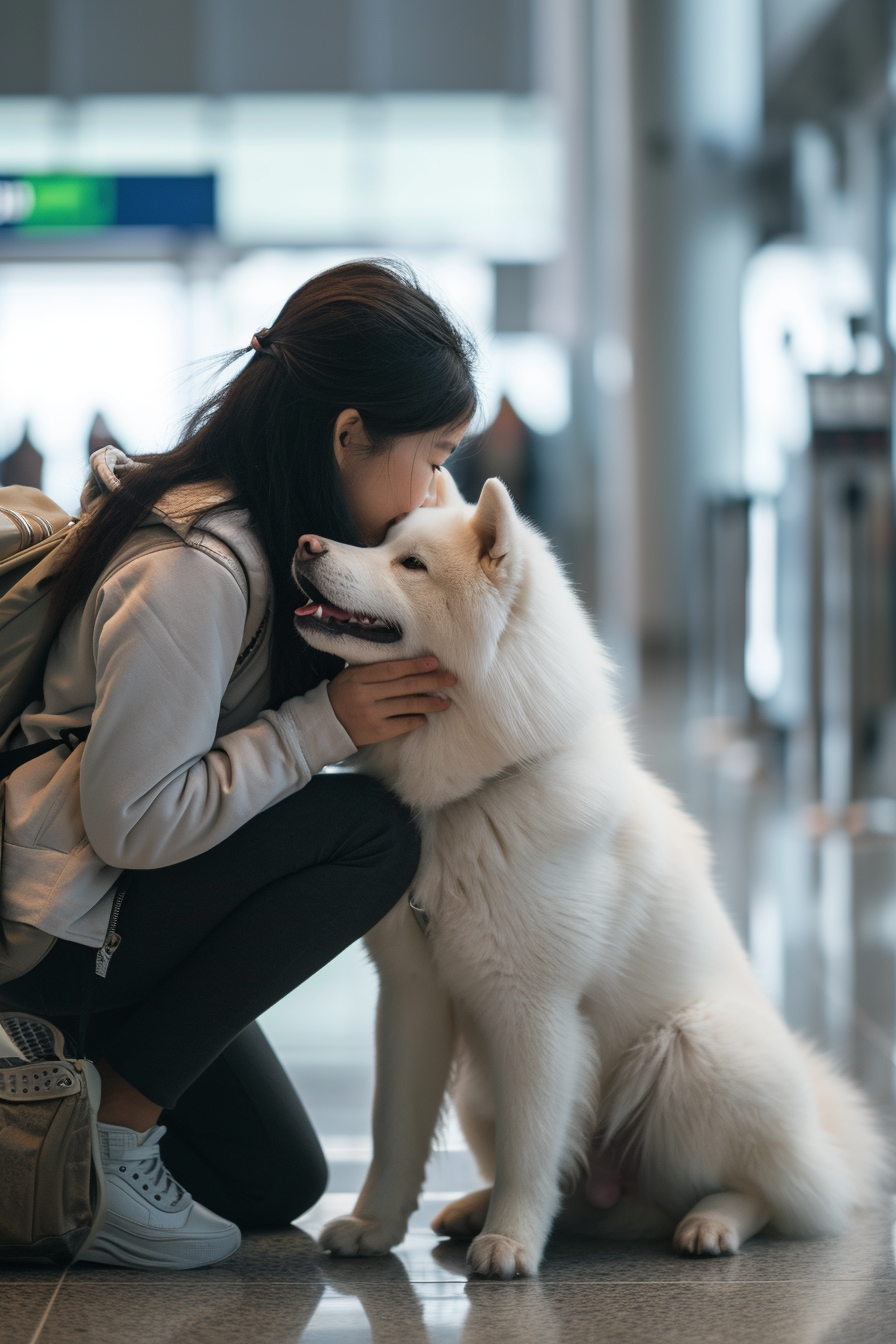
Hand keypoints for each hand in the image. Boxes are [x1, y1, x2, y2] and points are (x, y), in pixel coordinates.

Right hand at [327, 657, 456, 745]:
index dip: (415, 665)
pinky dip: (417, 719)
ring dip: (430, 702)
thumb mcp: (353, 675)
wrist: (326, 723)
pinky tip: (426, 716)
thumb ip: (375, 669)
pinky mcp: (377, 732)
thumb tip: (410, 663)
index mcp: (359, 677)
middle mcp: (366, 695)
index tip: (435, 662)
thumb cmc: (344, 693)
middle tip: (452, 679)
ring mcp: (372, 715)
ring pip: (408, 705)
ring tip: (447, 701)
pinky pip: (403, 724)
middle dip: (432, 682)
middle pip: (405, 686)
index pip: (392, 669)